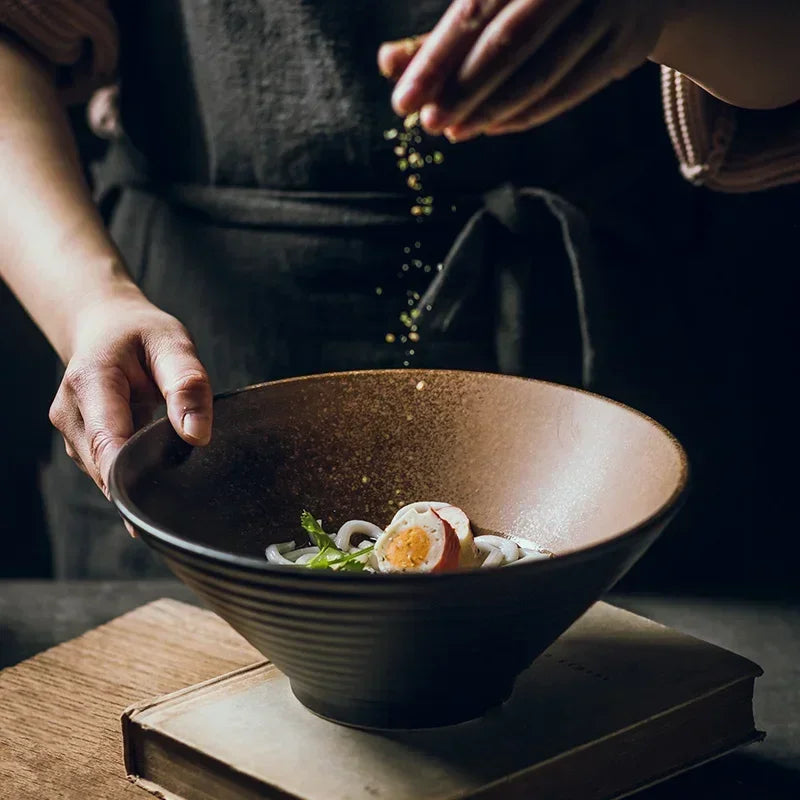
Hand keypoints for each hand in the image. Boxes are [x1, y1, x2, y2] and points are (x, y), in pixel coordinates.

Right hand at [49, 286, 212, 497]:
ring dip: (142, 473)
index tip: (163, 501)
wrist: (105, 328)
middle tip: (187, 473)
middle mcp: (70, 413)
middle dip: (147, 477)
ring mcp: (72, 433)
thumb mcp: (173, 345)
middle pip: (107, 467)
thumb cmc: (141, 334)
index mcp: (89, 382)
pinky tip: (155, 455)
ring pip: (109, 475)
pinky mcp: (82, 446)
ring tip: (170, 450)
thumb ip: (186, 386)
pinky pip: (111, 471)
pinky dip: (136, 469)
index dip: (134, 477)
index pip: (107, 443)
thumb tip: (197, 435)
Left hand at [379, 0, 674, 139]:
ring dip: (492, 110)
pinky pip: (570, 90)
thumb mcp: (493, 0)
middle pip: (510, 43)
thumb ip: (444, 33)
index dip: (435, 60)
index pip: (473, 10)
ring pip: (542, 72)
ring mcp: (608, 9)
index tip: (403, 100)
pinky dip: (527, 114)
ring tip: (454, 131)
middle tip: (428, 124)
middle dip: (463, 90)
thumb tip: (387, 62)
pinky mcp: (627, 45)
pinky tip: (492, 127)